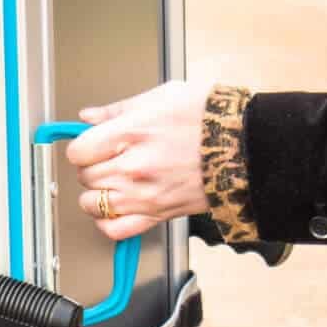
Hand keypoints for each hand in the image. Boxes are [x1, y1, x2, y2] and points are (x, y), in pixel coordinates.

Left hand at [66, 80, 212, 240]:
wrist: (247, 145)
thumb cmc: (210, 117)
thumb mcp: (162, 96)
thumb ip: (118, 109)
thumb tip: (87, 118)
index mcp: (133, 132)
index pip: (79, 151)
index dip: (82, 147)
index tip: (92, 145)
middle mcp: (135, 166)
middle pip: (85, 177)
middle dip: (91, 167)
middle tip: (108, 160)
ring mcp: (145, 194)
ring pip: (92, 204)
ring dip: (96, 194)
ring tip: (112, 183)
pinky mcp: (158, 214)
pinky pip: (114, 229)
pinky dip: (107, 221)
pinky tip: (115, 208)